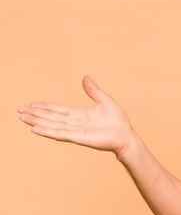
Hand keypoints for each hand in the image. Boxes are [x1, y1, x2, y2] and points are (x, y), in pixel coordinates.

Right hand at [18, 76, 134, 155]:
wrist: (125, 134)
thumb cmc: (117, 120)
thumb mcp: (104, 100)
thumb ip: (93, 90)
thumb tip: (85, 77)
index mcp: (79, 114)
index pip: (58, 110)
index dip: (45, 107)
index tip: (32, 104)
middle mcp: (74, 123)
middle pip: (51, 117)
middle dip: (36, 114)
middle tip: (20, 111)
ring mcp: (75, 131)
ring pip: (51, 125)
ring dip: (37, 122)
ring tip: (23, 118)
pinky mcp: (78, 137)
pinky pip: (59, 134)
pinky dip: (47, 131)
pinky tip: (35, 129)